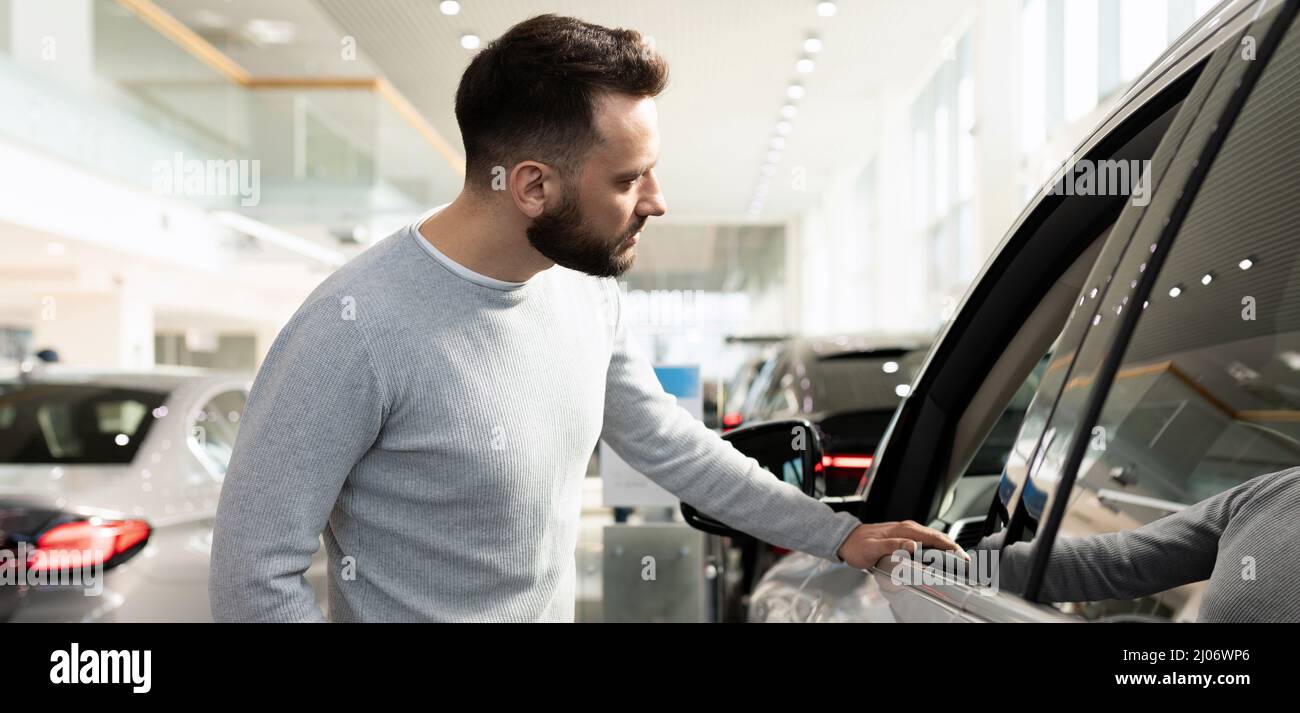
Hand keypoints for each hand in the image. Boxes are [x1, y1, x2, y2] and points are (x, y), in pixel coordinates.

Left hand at [835, 520, 966, 569]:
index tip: (962, 557)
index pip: (933, 537)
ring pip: (934, 538)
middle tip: (967, 562)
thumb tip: (912, 545)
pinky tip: (941, 556)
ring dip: (947, 548)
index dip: (950, 547)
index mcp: (904, 530)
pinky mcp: (905, 536)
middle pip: (938, 537)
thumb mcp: (872, 548)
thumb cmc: (857, 545)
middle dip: (954, 548)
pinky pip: (926, 541)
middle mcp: (908, 528)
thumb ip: (893, 546)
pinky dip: (937, 547)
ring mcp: (907, 531)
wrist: (846, 539)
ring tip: (959, 561)